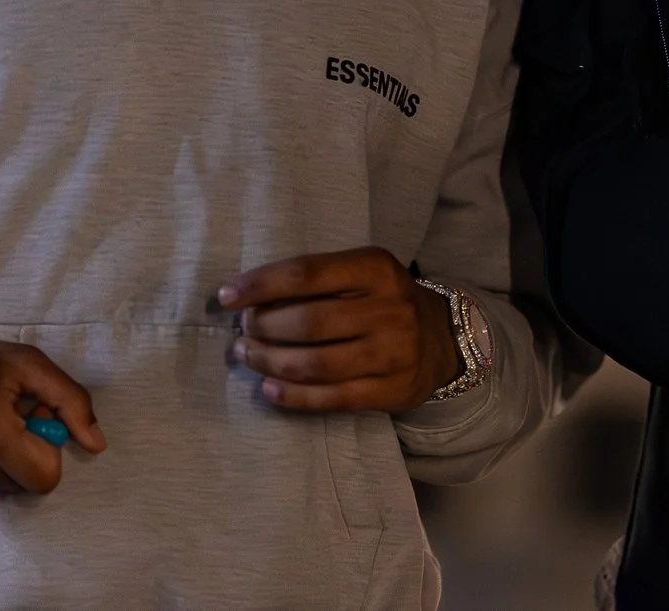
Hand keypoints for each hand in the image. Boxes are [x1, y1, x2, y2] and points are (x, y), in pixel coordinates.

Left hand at [216, 246, 461, 414]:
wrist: (442, 338)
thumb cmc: (383, 300)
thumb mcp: (361, 273)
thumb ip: (316, 280)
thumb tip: (246, 296)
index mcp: (376, 269)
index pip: (307, 274)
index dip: (261, 285)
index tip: (227, 295)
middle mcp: (389, 309)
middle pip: (308, 322)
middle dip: (263, 327)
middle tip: (243, 331)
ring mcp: (393, 354)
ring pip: (317, 364)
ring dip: (270, 363)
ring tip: (247, 356)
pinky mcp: (392, 391)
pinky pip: (333, 399)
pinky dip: (294, 397)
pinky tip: (269, 389)